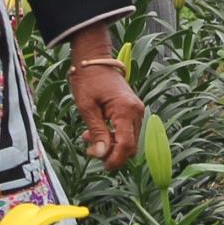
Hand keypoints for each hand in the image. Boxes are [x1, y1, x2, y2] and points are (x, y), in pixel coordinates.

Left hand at [68, 30, 143, 170]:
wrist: (94, 60)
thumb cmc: (88, 80)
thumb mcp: (87, 108)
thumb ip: (96, 132)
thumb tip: (102, 154)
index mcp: (126, 110)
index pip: (126, 145)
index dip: (115, 159)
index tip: (101, 164)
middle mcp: (136, 111)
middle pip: (131, 146)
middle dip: (112, 153)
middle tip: (91, 150)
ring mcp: (136, 110)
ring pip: (130, 140)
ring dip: (112, 145)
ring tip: (89, 138)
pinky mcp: (133, 110)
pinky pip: (127, 131)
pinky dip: (115, 137)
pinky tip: (98, 132)